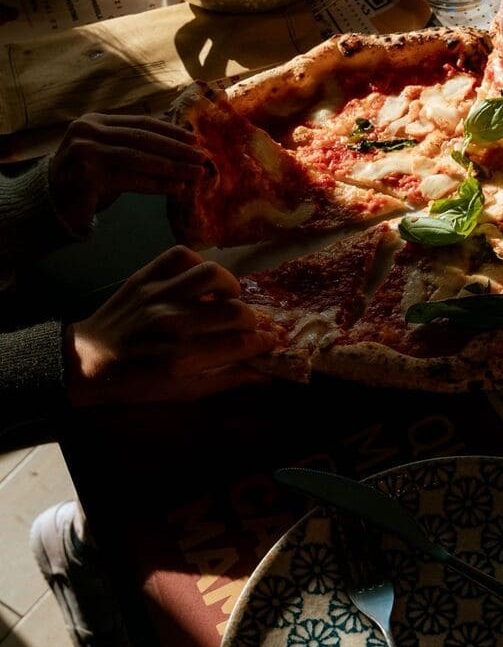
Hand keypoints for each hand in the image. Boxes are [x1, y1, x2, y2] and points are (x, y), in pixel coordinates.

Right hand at [49, 113, 207, 235]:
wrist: (53, 205)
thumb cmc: (87, 181)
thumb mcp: (110, 156)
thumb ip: (135, 146)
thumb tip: (179, 144)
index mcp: (96, 121)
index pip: (141, 122)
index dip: (170, 130)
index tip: (195, 139)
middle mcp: (88, 131)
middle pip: (143, 138)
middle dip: (176, 148)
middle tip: (203, 157)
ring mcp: (86, 151)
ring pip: (140, 158)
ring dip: (172, 166)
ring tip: (196, 173)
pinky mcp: (87, 175)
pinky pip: (131, 180)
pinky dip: (157, 184)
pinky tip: (177, 188)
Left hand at [65, 247, 277, 406]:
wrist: (89, 360)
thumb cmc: (138, 382)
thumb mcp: (183, 391)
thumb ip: (226, 380)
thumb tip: (266, 373)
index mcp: (182, 358)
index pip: (240, 344)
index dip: (263, 343)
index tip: (269, 341)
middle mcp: (173, 324)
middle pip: (234, 311)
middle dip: (252, 320)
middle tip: (248, 325)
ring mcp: (158, 296)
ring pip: (212, 274)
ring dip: (230, 286)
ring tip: (228, 297)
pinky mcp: (145, 277)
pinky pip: (182, 256)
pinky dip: (198, 263)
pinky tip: (200, 281)